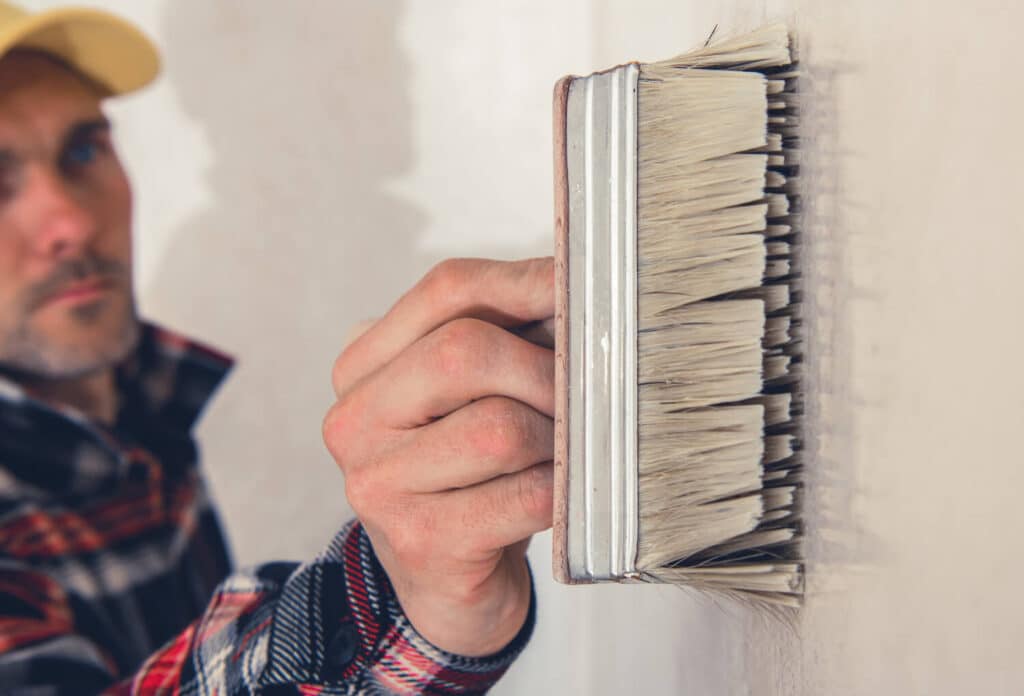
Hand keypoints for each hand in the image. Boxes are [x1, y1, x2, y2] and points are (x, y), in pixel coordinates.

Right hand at [323, 257, 554, 656]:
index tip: (587, 288)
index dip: (526, 282)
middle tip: (590, 391)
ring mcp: (379, 485)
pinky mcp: (421, 541)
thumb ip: (506, 335)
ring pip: (499, 428)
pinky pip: (523, 495)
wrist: (449, 583)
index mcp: (361, 367)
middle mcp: (354, 421)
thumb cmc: (468, 475)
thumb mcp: (468, 394)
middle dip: (547, 369)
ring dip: (557, 438)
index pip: (447, 290)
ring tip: (568, 449)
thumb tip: (581, 287)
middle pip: (465, 351)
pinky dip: (561, 489)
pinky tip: (562, 491)